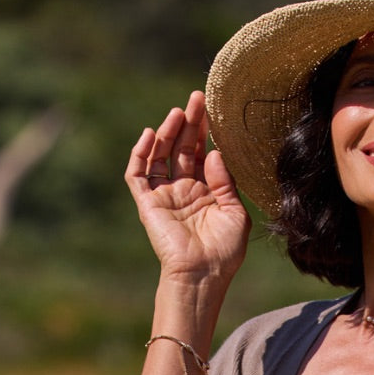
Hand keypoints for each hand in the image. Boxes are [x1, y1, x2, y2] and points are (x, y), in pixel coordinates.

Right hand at [125, 94, 250, 283]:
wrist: (202, 275)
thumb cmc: (224, 251)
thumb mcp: (235, 213)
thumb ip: (225, 181)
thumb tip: (213, 152)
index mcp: (206, 192)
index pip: (201, 154)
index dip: (204, 132)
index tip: (211, 109)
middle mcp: (184, 191)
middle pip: (181, 149)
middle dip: (188, 124)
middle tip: (196, 99)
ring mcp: (164, 197)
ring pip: (160, 156)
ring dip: (166, 133)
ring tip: (177, 113)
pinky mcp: (148, 205)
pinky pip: (138, 175)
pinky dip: (140, 154)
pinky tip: (149, 135)